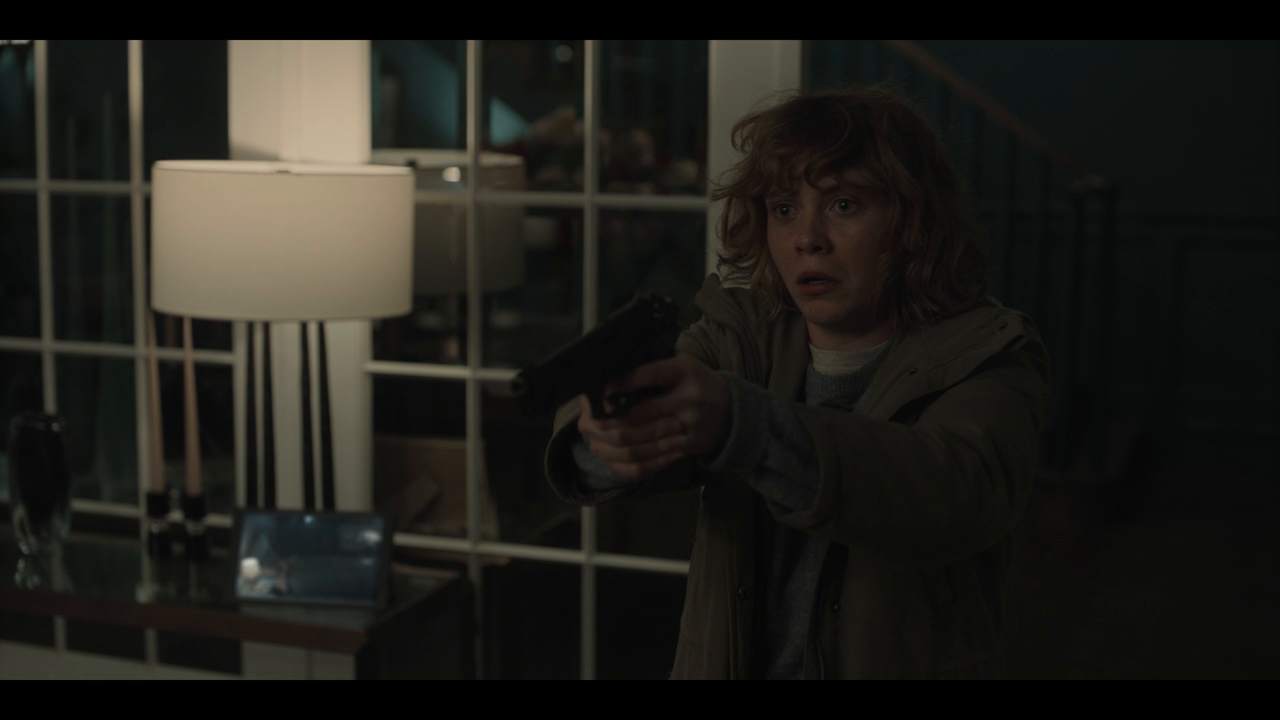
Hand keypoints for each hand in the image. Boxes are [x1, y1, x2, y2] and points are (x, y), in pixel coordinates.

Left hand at [576, 355, 731, 479]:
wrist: (734, 411)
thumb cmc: (699, 384)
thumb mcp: (682, 366)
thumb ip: (652, 371)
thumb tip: (611, 384)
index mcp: (684, 371)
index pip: (647, 375)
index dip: (619, 386)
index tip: (597, 393)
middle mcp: (688, 399)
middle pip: (638, 416)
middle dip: (606, 422)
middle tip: (587, 422)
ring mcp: (688, 427)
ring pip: (640, 442)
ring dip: (611, 444)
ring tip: (593, 440)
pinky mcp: (687, 447)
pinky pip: (651, 460)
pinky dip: (627, 461)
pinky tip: (611, 457)